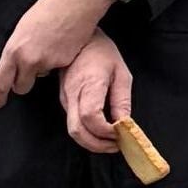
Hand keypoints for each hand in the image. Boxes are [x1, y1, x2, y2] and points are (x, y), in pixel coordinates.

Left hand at [0, 0, 114, 110]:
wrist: (75, 2)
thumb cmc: (48, 9)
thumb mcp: (22, 29)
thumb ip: (17, 49)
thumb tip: (15, 64)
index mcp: (13, 49)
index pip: (0, 81)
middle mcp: (28, 60)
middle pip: (21, 87)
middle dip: (24, 83)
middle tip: (30, 73)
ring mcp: (47, 62)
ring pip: (40, 78)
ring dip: (43, 71)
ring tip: (49, 49)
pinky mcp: (63, 62)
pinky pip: (56, 70)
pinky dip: (58, 62)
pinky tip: (62, 46)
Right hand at [59, 33, 136, 158]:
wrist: (80, 41)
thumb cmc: (102, 53)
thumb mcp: (121, 73)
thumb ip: (122, 100)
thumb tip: (124, 124)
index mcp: (89, 84)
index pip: (90, 116)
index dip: (104, 131)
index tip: (120, 133)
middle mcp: (72, 94)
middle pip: (77, 130)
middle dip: (97, 145)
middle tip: (116, 146)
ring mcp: (65, 98)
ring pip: (72, 130)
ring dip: (91, 142)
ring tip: (111, 142)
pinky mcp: (63, 100)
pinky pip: (72, 123)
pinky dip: (86, 133)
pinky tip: (101, 132)